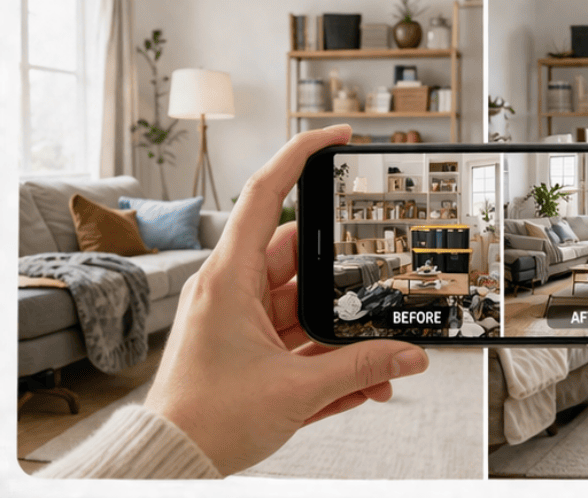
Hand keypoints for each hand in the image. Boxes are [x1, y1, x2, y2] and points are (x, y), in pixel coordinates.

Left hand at [144, 125, 429, 474]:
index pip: (266, 196)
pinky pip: (301, 343)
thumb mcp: (295, 391)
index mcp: (229, 279)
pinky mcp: (250, 352)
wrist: (166, 462)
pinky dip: (332, 361)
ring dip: (344, 333)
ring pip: (307, 308)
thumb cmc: (202, 420)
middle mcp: (233, 292)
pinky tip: (364, 385)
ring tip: (382, 356)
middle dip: (349, 278)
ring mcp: (241, 322)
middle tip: (388, 277)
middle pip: (303, 258)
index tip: (337, 137)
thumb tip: (409, 357)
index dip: (301, 157)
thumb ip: (360, 369)